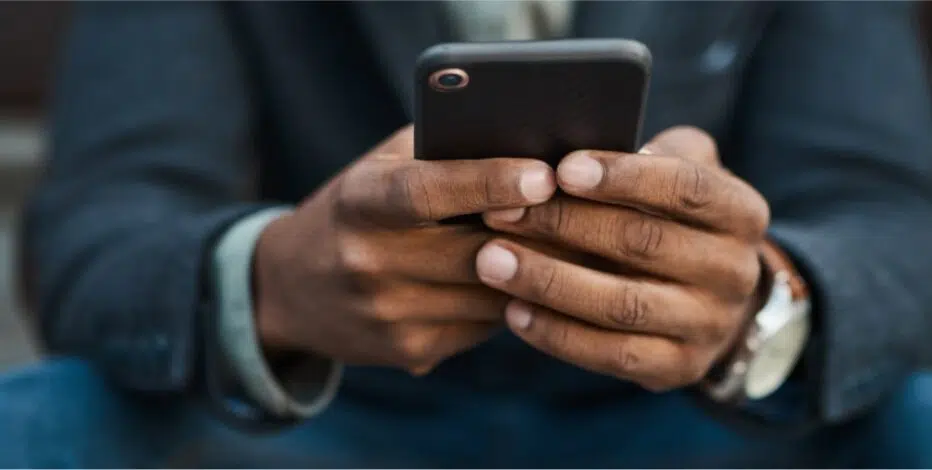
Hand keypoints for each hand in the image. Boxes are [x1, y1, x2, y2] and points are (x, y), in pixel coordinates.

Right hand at [253, 125, 556, 374]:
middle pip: (475, 252)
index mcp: (359, 203)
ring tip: (572, 242)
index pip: (427, 192)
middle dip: (538, 233)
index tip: (543, 174)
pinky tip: (524, 278)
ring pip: (492, 295)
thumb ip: (439, 151)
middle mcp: (367, 263)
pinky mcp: (410, 352)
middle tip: (591, 210)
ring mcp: (388, 315)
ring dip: (536, 270)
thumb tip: (525, 140)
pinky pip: (485, 325)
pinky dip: (511, 300)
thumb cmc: (358, 209)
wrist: (291, 289)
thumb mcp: (380, 166)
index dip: (486, 182)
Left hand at [476, 126, 770, 391]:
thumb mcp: (680, 171)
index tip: (562, 169)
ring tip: (491, 261)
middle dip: (564, 224)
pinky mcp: (678, 368)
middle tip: (500, 212)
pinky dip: (557, 334)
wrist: (712, 299)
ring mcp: (709, 326)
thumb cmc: (673, 216)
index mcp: (740, 212)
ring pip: (622, 304)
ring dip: (549, 281)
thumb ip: (649, 152)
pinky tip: (513, 311)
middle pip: (643, 243)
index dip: (624, 177)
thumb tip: (571, 147)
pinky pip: (611, 355)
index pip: (687, 188)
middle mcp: (735, 271)